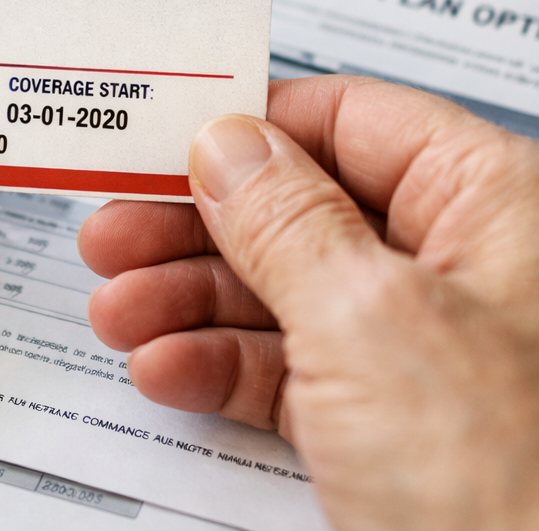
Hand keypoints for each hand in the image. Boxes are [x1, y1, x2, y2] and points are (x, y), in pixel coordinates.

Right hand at [79, 76, 538, 530]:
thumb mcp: (372, 323)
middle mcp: (454, 264)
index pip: (347, 120)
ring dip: (186, 301)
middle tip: (114, 229)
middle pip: (296, 209)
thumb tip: (225, 147)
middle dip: (193, 227)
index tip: (162, 137)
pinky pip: (286, 367)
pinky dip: (219, 368)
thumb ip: (285, 221)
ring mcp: (417, 345)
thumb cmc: (525, 492)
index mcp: (489, 203)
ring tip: (119, 310)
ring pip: (279, 290)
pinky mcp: (386, 418)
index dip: (248, 126)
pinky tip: (166, 369)